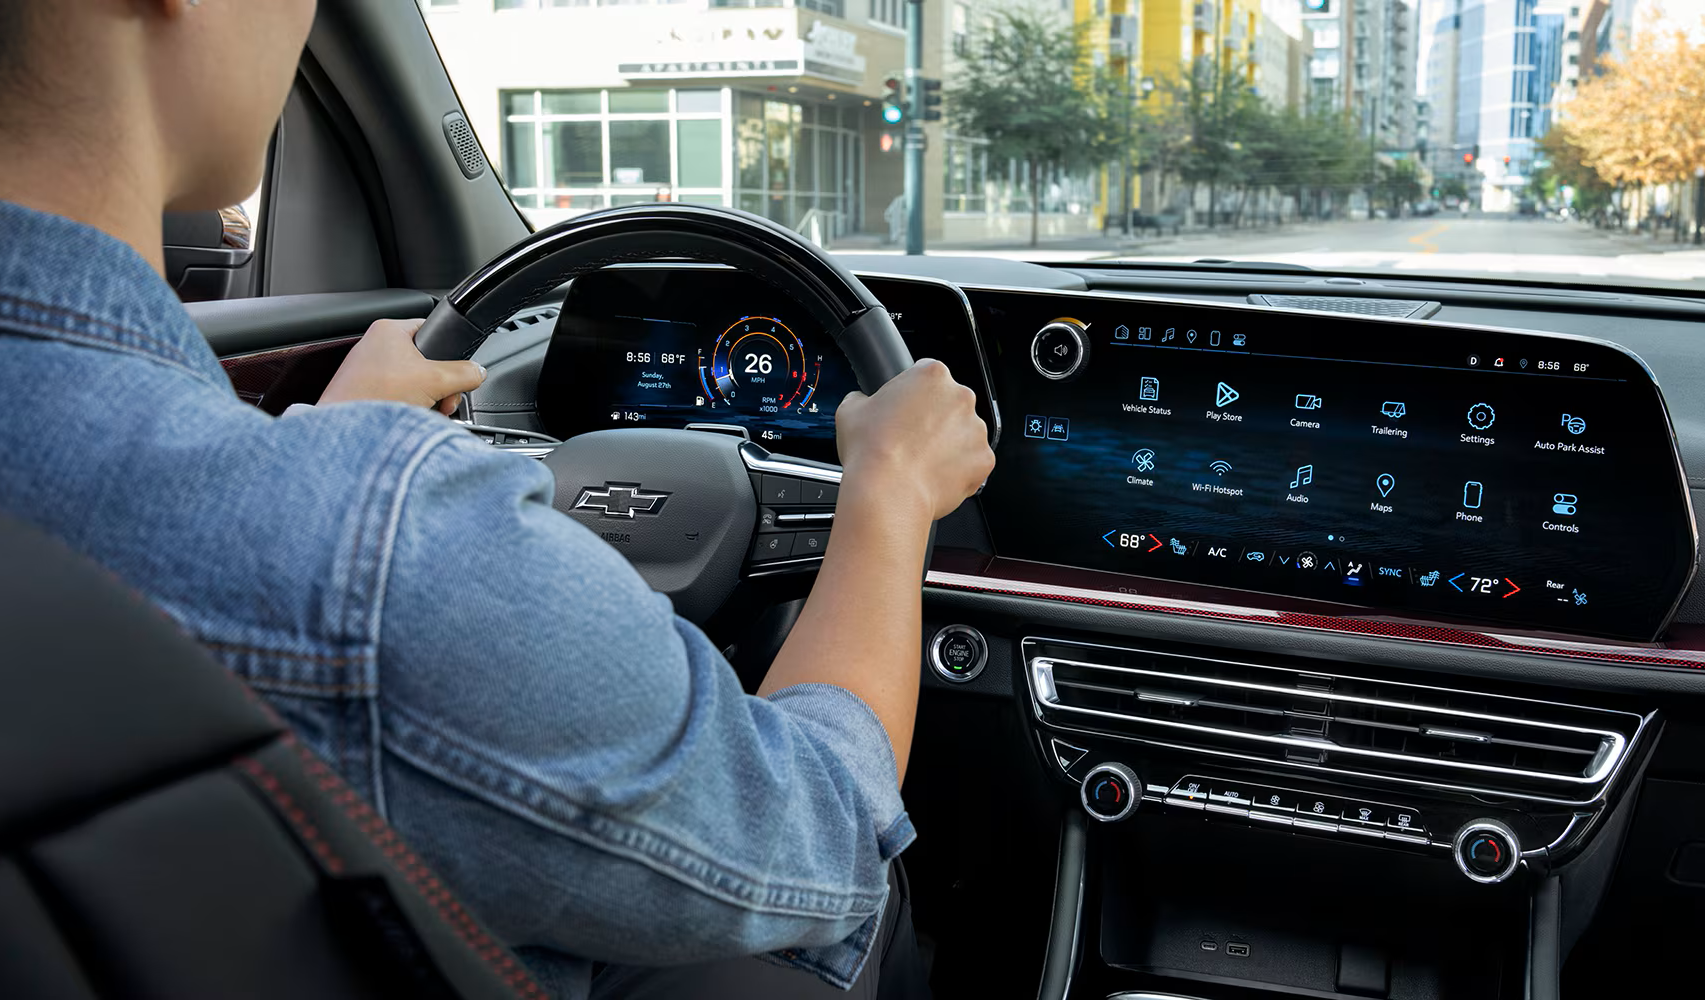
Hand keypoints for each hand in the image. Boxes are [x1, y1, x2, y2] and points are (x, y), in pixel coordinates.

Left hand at [318, 319, 485, 414]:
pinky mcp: (365, 392)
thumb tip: (478, 372)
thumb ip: (464, 373)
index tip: (455, 374)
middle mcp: (375, 345)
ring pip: (414, 381)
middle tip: (444, 401)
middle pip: (426, 361)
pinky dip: (410, 408)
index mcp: (389, 330)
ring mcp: (368, 370)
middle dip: (441, 386)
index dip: (449, 353)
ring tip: (427, 412)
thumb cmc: (375, 398)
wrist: (346, 434)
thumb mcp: (436, 380)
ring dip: (428, 399)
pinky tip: (412, 419)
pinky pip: (398, 395)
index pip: (433, 331)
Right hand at [835, 359, 993, 521]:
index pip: (928, 375)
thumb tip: (862, 402)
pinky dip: (959, 469)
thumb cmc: (871, 451)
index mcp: (931, 375)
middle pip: (950, 403)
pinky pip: (973, 462)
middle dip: (934, 419)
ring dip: (948, 444)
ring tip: (920, 461)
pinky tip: (934, 476)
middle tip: (910, 439)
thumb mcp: (850, 410)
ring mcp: (976, 429)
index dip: (913, 395)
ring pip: (964, 433)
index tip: (905, 411)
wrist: (887, 492)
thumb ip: (863, 398)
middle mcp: (960, 397)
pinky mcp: (984, 459)